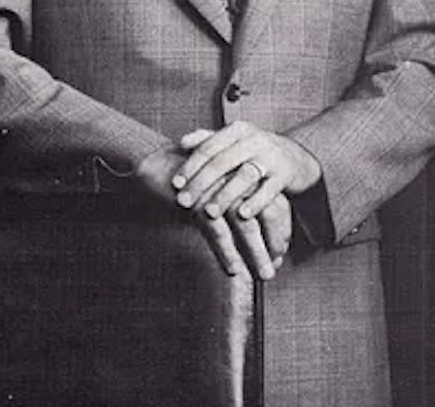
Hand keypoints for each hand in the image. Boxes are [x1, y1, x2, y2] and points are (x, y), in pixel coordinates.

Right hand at [134, 145, 291, 280]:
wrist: (153, 161)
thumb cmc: (189, 180)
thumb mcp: (217, 191)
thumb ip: (236, 209)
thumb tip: (253, 240)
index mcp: (246, 175)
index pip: (276, 204)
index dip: (281, 230)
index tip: (280, 252)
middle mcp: (237, 181)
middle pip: (268, 214)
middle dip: (275, 242)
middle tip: (276, 268)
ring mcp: (219, 192)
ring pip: (246, 226)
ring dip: (257, 253)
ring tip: (264, 274)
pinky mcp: (198, 203)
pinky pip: (217, 231)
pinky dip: (227, 252)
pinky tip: (234, 270)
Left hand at [171, 120, 320, 222]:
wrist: (295, 157)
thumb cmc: (255, 151)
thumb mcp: (234, 140)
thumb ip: (208, 140)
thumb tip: (181, 143)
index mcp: (238, 130)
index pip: (209, 147)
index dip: (190, 166)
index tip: (175, 184)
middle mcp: (255, 140)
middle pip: (223, 161)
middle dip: (201, 183)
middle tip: (184, 202)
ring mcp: (272, 157)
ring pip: (245, 176)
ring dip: (225, 195)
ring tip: (209, 212)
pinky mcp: (285, 174)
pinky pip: (269, 190)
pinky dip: (255, 202)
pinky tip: (242, 215)